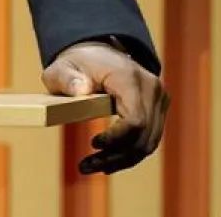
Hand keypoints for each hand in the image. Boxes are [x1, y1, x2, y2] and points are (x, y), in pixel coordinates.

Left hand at [43, 40, 168, 174]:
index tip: (92, 144)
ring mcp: (158, 99)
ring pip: (148, 143)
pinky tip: (108, 163)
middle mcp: (152, 88)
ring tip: (91, 167)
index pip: (135, 120)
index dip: (116, 139)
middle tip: (85, 166)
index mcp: (130, 77)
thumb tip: (81, 90)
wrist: (97, 52)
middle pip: (142, 137)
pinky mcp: (157, 110)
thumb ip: (66, 78)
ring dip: (121, 160)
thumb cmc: (77, 63)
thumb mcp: (62, 67)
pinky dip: (129, 154)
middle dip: (115, 157)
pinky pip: (148, 140)